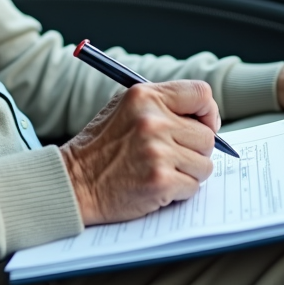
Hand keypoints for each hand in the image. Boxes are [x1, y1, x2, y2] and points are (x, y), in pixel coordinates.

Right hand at [60, 81, 218, 225]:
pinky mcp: (160, 181)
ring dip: (188, 172)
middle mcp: (153, 121)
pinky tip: (157, 185)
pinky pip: (193, 186)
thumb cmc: (100, 147)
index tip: (205, 125)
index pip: (201, 94)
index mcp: (145, 96)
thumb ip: (161, 105)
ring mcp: (157, 152)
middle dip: (195, 149)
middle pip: (207, 135)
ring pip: (204, 163)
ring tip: (161, 170)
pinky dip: (180, 190)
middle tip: (173, 155)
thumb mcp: (124, 108)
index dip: (208, 113)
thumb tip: (204, 117)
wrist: (74, 182)